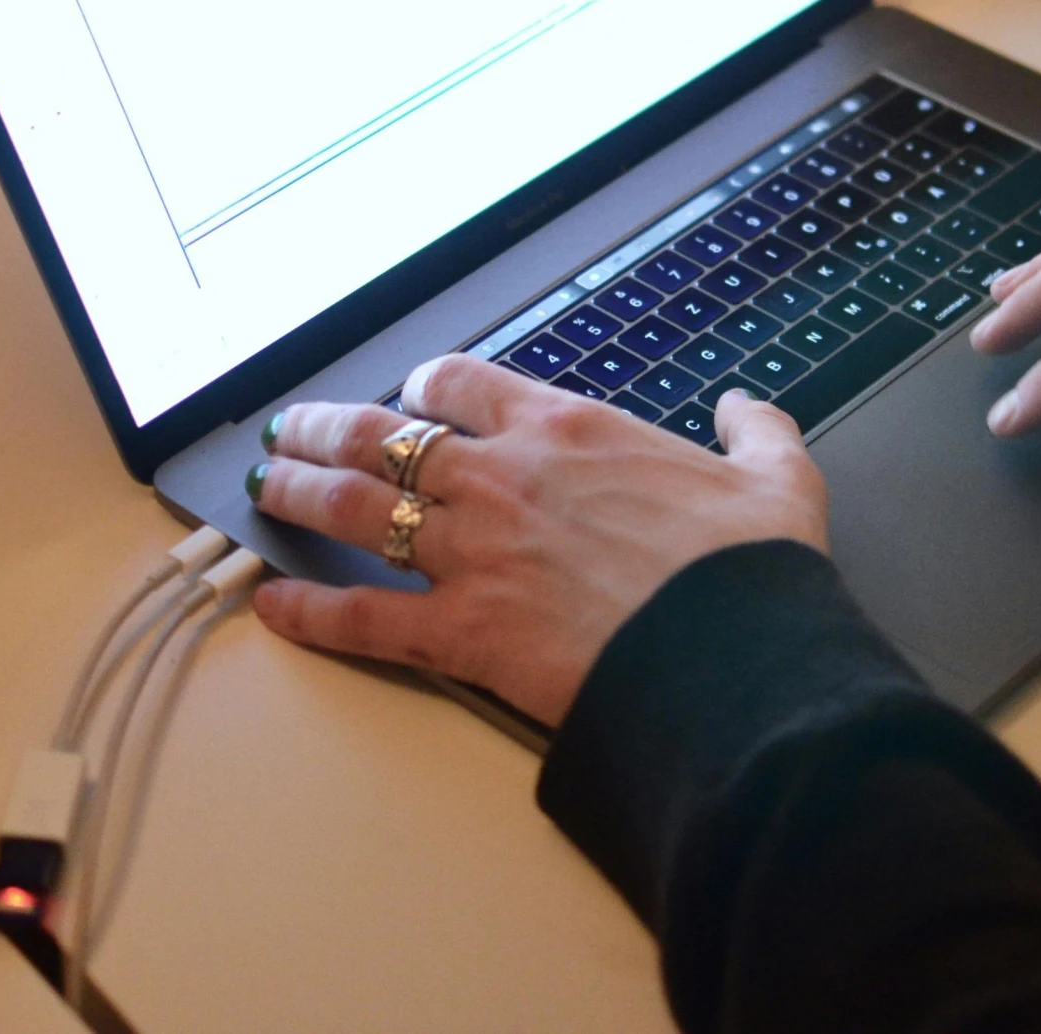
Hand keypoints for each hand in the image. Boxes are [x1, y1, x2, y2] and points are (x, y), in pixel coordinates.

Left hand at [248, 358, 827, 725]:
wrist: (739, 657)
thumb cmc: (751, 572)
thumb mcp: (777, 477)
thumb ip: (755, 432)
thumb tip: (746, 409)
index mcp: (568, 430)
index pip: (459, 383)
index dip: (420, 388)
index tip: (405, 398)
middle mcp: (504, 477)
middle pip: (381, 436)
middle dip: (324, 429)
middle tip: (291, 431)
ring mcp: (475, 552)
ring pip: (356, 506)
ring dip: (298, 494)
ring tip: (263, 490)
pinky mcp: (463, 631)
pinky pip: (364, 616)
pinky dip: (309, 610)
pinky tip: (273, 603)